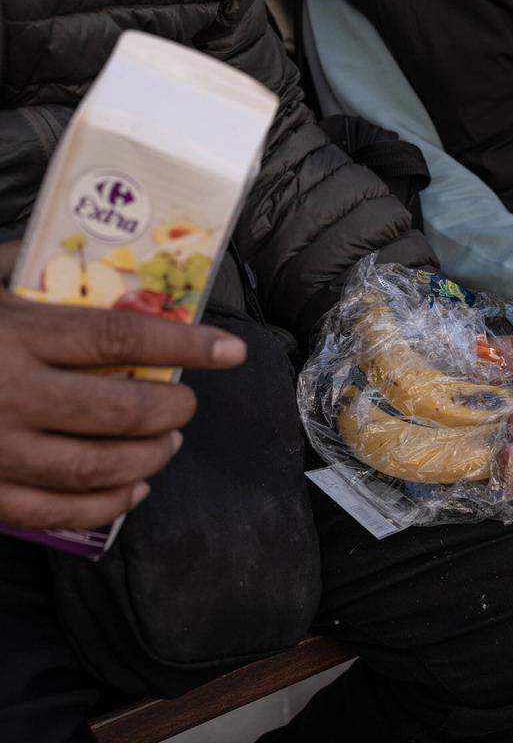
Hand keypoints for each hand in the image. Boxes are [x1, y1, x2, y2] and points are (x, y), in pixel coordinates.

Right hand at [0, 241, 246, 530]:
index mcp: (10, 334)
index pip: (121, 337)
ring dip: (148, 459)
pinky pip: (53, 513)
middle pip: (120, 409)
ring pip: (96, 468)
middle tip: (186, 406)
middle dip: (171, 410)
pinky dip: (104, 507)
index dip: (187, 346)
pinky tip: (131, 493)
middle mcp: (7, 394)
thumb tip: (69, 260)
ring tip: (167, 446)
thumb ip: (12, 265)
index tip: (230, 352)